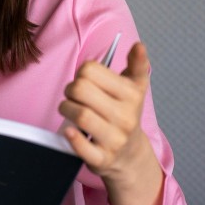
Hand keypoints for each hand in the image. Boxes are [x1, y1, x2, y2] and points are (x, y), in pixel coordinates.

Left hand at [60, 41, 156, 179]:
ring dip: (66, 109)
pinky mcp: (102, 159)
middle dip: (70, 90)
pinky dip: (72, 137)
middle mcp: (126, 117)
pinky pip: (82, 146)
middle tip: (73, 96)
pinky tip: (70, 131)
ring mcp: (115, 139)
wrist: (131, 155)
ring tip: (68, 110)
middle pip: (81, 90)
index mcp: (131, 95)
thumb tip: (139, 45)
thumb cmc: (125, 114)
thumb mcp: (135, 88)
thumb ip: (137, 64)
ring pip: (80, 115)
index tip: (85, 81)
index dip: (81, 73)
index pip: (90, 70)